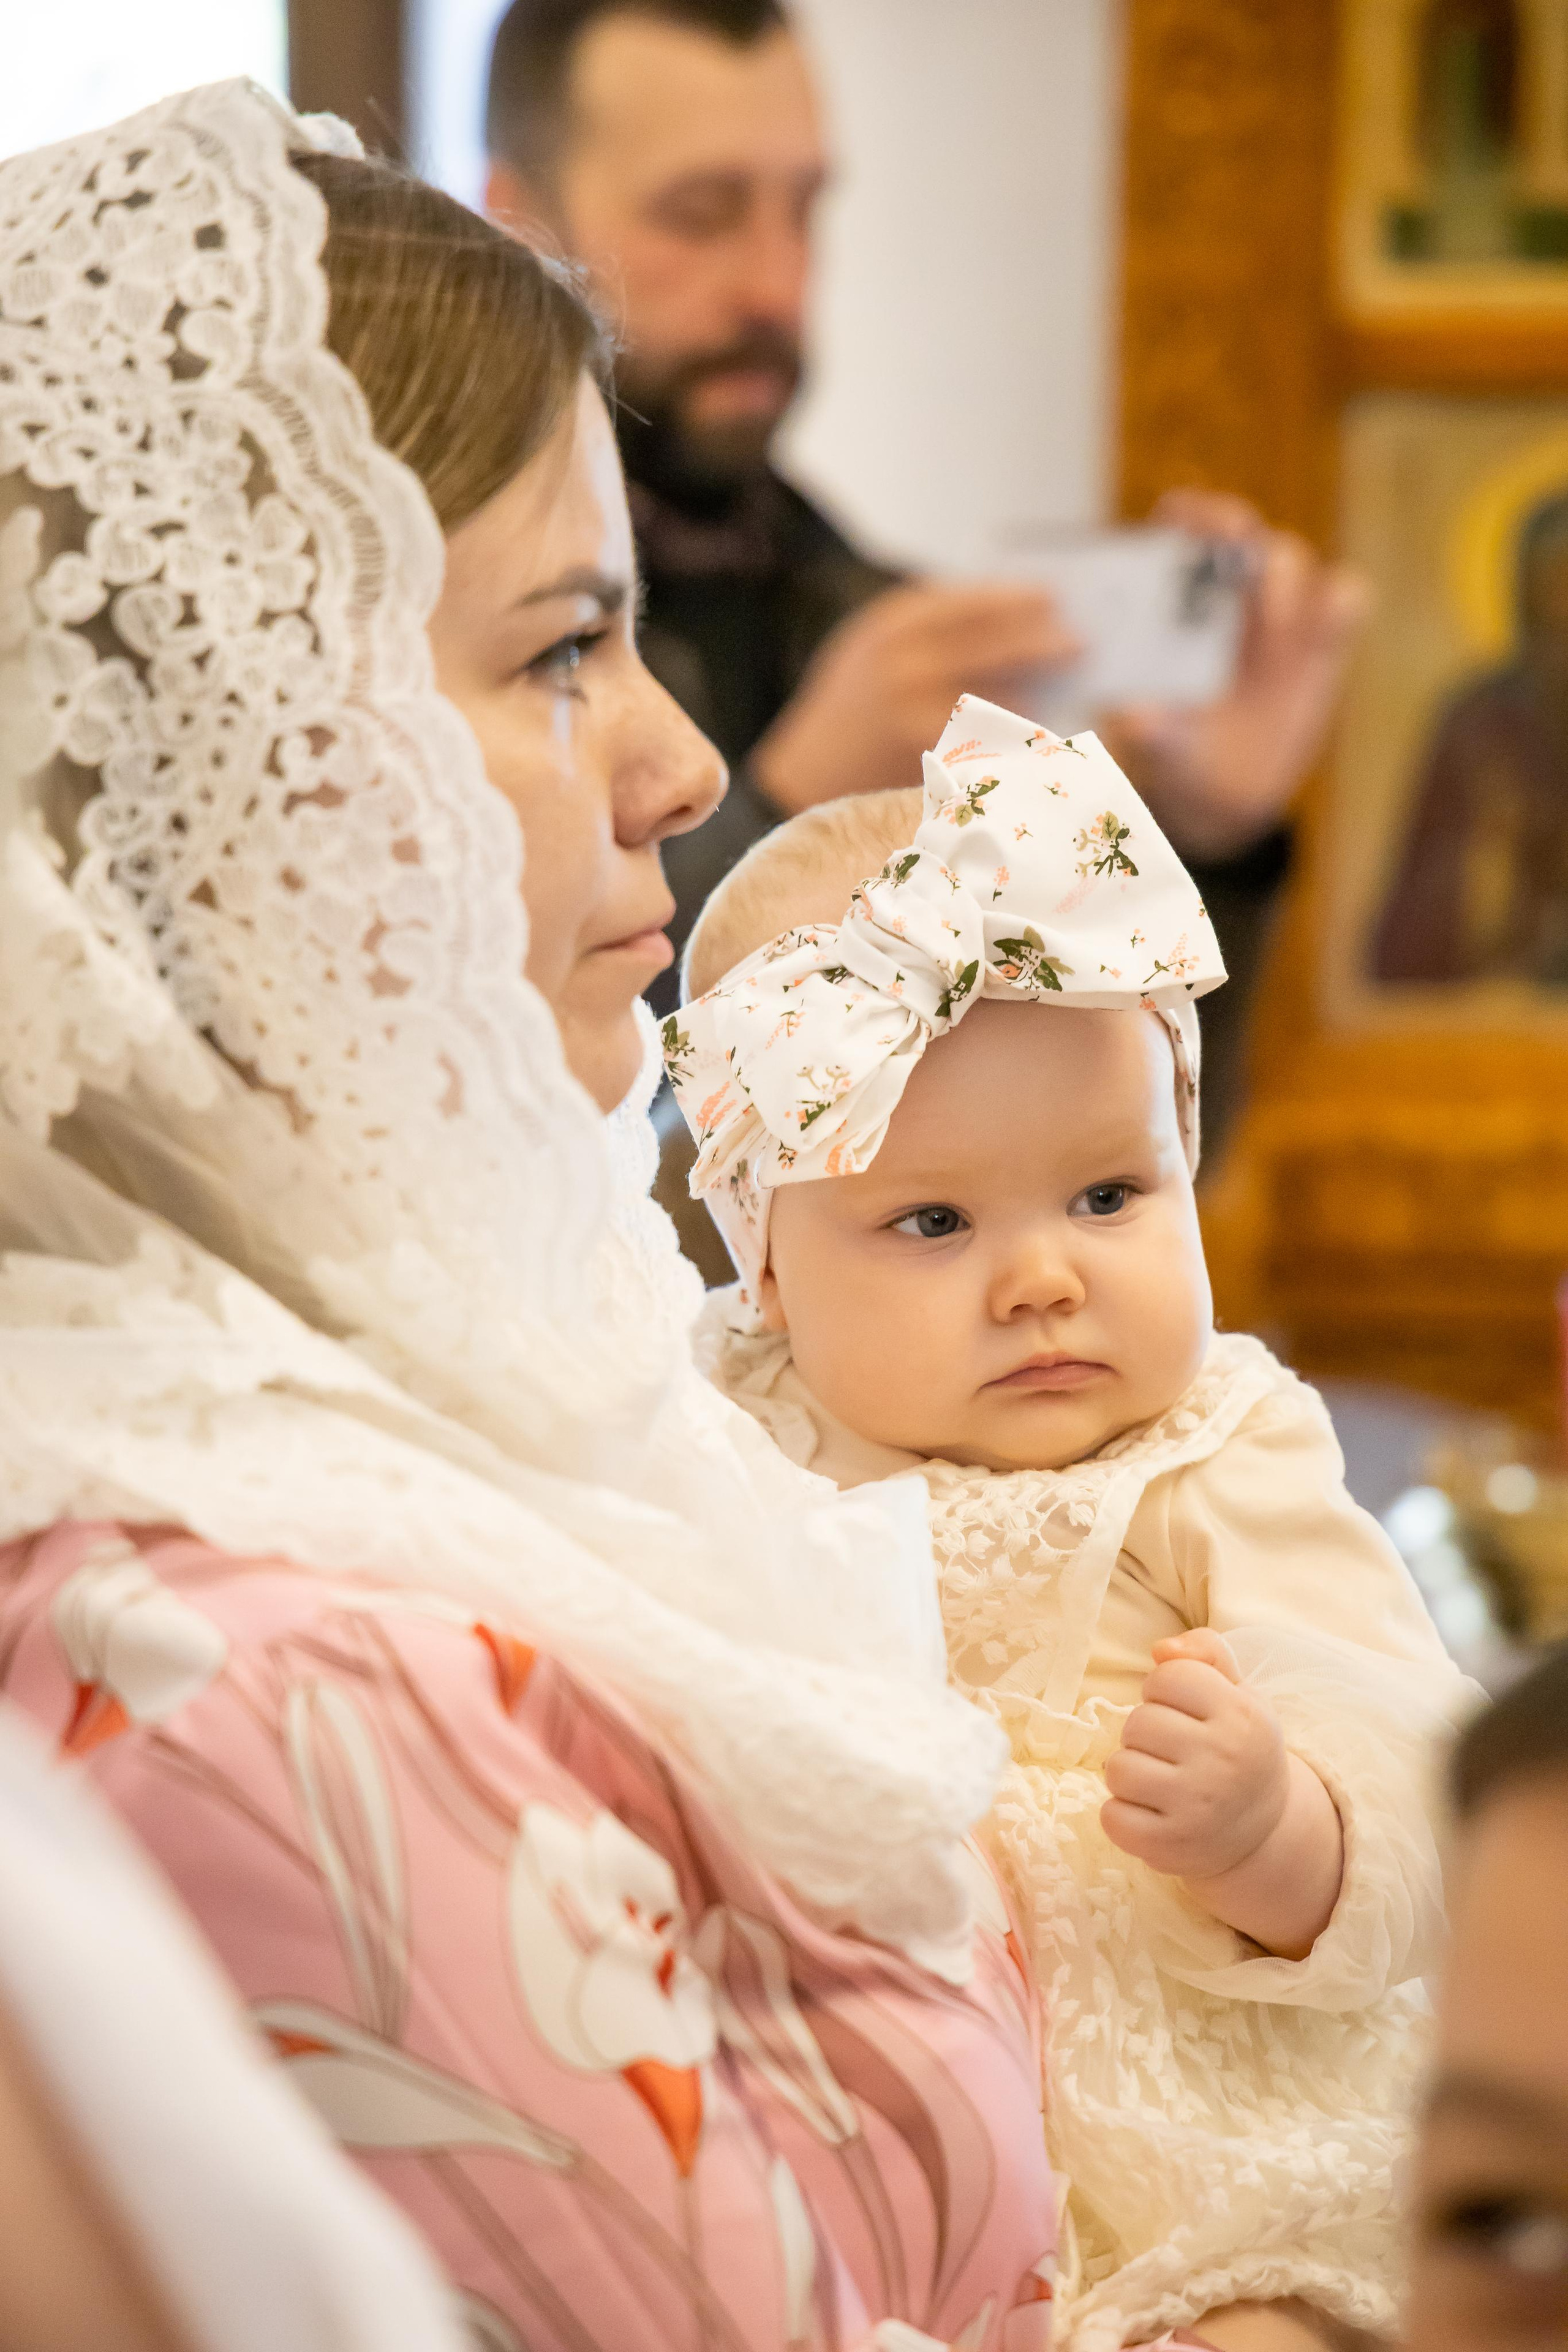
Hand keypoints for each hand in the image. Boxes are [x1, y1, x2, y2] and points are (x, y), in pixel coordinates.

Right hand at [749, 580, 1080, 813]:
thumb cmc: (852, 705)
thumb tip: (1019, 613)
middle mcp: (904, 667)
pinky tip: (1039, 731)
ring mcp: (917, 717)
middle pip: (997, 645)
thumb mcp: (876, 644)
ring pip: (1001, 697)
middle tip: (1080, 645)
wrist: (804, 774)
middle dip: (1045, 643)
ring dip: (1039, 691)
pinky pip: (991, 743)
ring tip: (1066, 687)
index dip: (1020, 598)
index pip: (972, 602)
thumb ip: (933, 625)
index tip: (1055, 597)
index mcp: (891, 627)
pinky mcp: (929, 763)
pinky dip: (1019, 735)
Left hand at [1100, 489, 1369, 862]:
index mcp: (1168, 602)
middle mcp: (1223, 594)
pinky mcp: (1321, 640)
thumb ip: (1149, 730)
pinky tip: (1321, 638)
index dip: (1185, 514)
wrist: (1224, 795)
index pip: (1176, 527)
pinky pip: (1345, 599)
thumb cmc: (1174, 756)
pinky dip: (1340, 605)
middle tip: (1235, 548)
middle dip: (1234, 526)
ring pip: (1288, 558)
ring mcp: (1276, 613)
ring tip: (1271, 633)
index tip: (1187, 525)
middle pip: (1236, 528)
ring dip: (1279, 583)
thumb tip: (1139, 715)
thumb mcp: (1157, 749)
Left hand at [1103, 1629, 1285, 1879]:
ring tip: (1159, 1782)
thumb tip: (1161, 1648)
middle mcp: (1223, 1760)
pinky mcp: (1171, 1846)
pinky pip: (1112, 1816)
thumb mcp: (1239, 1694)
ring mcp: (1196, 1807)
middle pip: (1137, 1723)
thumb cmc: (1237, 1748)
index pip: (1167, 1677)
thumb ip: (1206, 1653)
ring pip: (1118, 1768)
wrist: (1264, 1832)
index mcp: (1241, 1716)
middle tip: (1172, 1753)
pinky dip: (1120, 1814)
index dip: (1164, 1691)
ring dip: (1129, 1773)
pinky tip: (1150, 1812)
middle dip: (1144, 1734)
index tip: (1184, 1712)